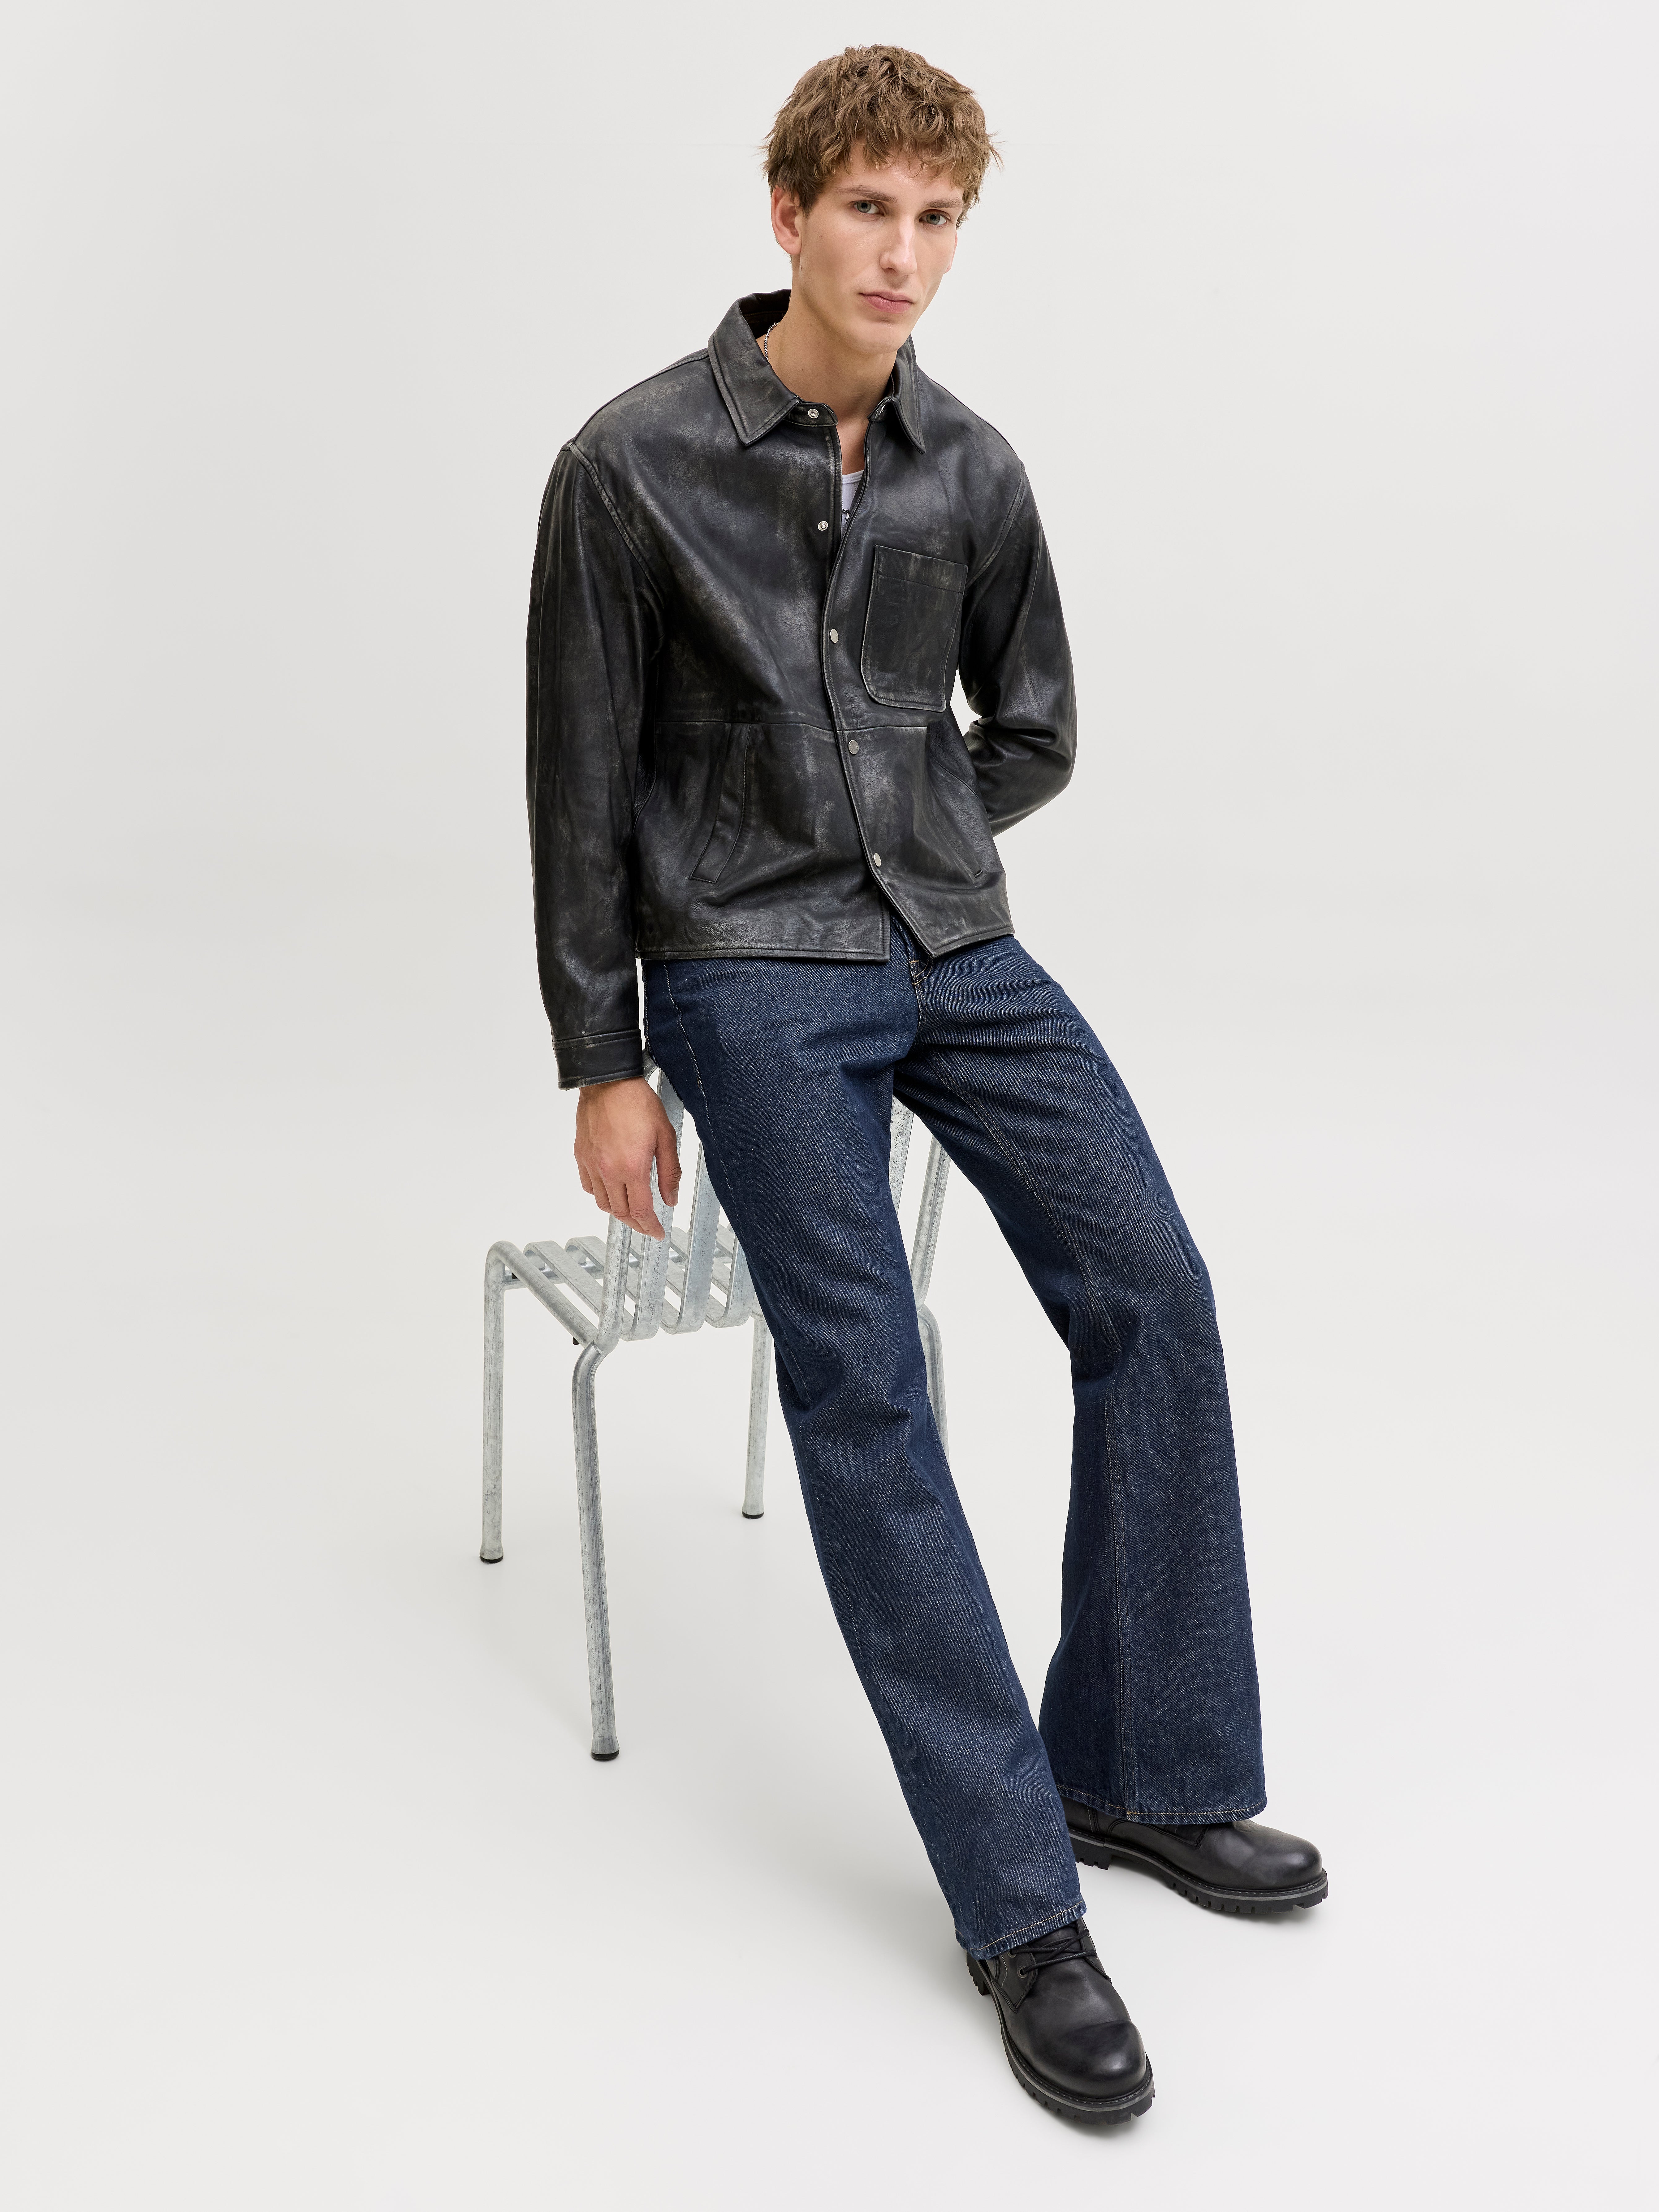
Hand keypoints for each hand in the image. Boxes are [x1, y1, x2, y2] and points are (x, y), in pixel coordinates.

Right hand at [574, 1076, 680, 1239]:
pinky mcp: (581, 1156)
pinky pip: (589, 1186)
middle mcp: (608, 1170)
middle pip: (621, 1212)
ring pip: (603, 1203)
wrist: (607, 1081)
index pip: (640, 1211)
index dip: (650, 1227)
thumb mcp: (665, 1136)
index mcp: (632, 1167)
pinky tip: (612, 1188)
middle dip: (637, 1223)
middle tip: (648, 1224)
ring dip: (619, 1211)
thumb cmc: (637, 1103)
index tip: (658, 1233)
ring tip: (631, 1208)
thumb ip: (670, 1171)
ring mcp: (592, 1164)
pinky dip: (601, 1194)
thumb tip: (671, 1199)